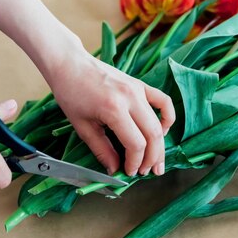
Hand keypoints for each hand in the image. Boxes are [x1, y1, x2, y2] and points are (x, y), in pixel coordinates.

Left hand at [47, 51, 175, 176]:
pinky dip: (167, 118)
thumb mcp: (82, 127)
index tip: (129, 172)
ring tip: (157, 161)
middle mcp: (130, 98)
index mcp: (114, 109)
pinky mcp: (140, 85)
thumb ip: (101, 150)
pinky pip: (163, 102)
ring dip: (161, 145)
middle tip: (146, 172)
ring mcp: (138, 90)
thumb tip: (114, 169)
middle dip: (151, 158)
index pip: (135, 144)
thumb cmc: (71, 93)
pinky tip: (162, 131)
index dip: (135, 162)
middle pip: (152, 135)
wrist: (70, 65)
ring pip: (159, 123)